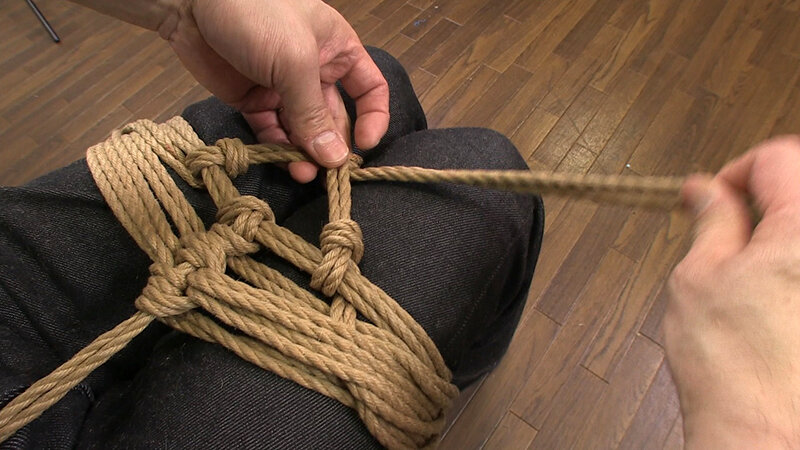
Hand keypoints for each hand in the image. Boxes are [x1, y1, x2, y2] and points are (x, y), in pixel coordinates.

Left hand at [162, 0, 389, 181]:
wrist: (190, 3)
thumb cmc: (255, 13)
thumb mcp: (295, 61)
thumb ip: (314, 113)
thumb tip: (335, 159)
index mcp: (337, 49)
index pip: (369, 89)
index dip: (373, 117)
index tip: (366, 144)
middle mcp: (314, 71)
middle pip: (335, 118)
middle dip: (333, 145)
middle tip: (329, 172)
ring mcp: (283, 88)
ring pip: (303, 130)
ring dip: (305, 154)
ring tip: (303, 173)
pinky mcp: (253, 101)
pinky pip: (273, 132)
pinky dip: (278, 149)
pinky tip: (283, 162)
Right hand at [665, 135, 799, 447]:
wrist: (762, 431)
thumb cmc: (731, 364)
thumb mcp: (698, 276)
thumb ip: (711, 219)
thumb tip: (704, 188)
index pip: (777, 157)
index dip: (735, 173)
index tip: (713, 200)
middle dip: (761, 202)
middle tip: (728, 235)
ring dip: (778, 236)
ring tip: (748, 275)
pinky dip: (790, 268)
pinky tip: (772, 301)